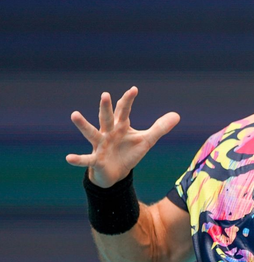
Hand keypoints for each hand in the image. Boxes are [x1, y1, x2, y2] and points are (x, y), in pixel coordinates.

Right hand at [65, 86, 179, 187]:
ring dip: (83, 125)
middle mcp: (108, 132)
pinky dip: (78, 159)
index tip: (134, 89)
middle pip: (107, 118)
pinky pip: (86, 159)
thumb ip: (160, 128)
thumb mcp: (146, 140)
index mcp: (120, 126)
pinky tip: (69, 158)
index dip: (128, 101)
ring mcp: (100, 145)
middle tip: (105, 94)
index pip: (124, 110)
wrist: (116, 173)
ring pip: (92, 133)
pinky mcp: (96, 160)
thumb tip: (177, 115)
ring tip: (74, 114)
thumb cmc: (129, 152)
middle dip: (106, 107)